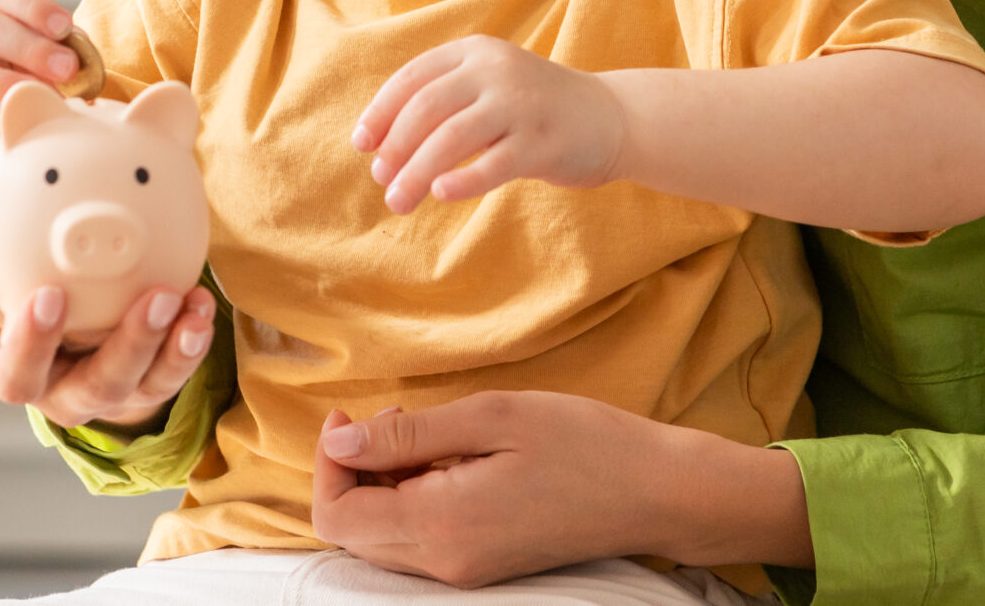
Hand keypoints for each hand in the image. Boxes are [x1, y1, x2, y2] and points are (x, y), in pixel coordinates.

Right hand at [0, 255, 216, 429]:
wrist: (58, 309)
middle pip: (95, 388)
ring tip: (187, 301)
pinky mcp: (151, 382)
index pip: (15, 374)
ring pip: (145, 383)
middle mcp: (64, 393)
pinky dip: (191, 338)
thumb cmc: (9, 295)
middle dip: (128, 347)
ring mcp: (112, 390)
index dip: (30, 344)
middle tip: (155, 298)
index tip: (50, 294)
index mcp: (15, 372)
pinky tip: (200, 304)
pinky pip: (176, 369)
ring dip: (171, 344)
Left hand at [310, 393, 813, 585]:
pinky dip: (411, 500)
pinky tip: (449, 461)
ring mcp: (465, 571)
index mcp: (441, 525)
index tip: (350, 412)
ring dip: (382, 485)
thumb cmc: (584, 443)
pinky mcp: (483, 567)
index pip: (337, 515)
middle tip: (391, 416)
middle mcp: (445, 563)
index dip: (328, 461)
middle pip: (352, 532)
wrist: (657, 493)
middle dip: (352, 471)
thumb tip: (339, 439)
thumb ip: (408, 433)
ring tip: (426, 435)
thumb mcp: (491, 416)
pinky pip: (417, 542)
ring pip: (382, 539)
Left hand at [350, 35, 623, 212]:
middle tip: (381, 181)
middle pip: (426, 108)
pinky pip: (494, 163)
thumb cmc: (533, 109)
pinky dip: (463, 180)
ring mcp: (522, 104)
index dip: (381, 112)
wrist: (610, 117)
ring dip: (417, 172)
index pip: (412, 78)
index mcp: (475, 51)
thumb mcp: (488, 86)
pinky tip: (440, 194)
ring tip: (398, 201)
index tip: (362, 145)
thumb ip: (442, 103)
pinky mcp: (543, 142)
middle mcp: (496, 70)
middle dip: (395, 147)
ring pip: (452, 138)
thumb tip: (380, 146)